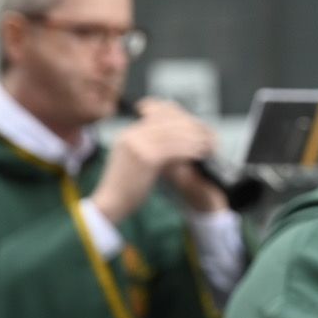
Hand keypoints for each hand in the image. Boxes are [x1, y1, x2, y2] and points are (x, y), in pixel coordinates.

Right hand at [91, 99, 225, 221]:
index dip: (182, 118)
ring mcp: (138, 144)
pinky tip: (200, 154)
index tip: (198, 126)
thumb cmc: (125, 186)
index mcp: (129, 133)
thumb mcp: (134, 159)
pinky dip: (190, 150)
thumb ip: (149, 146)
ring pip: (175, 134)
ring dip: (195, 139)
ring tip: (208, 145)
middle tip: (208, 135)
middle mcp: (132, 134)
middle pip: (169, 122)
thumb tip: (176, 138)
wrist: (110, 204)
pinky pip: (175, 148)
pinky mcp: (146, 157)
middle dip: (192, 127)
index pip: (159, 114)